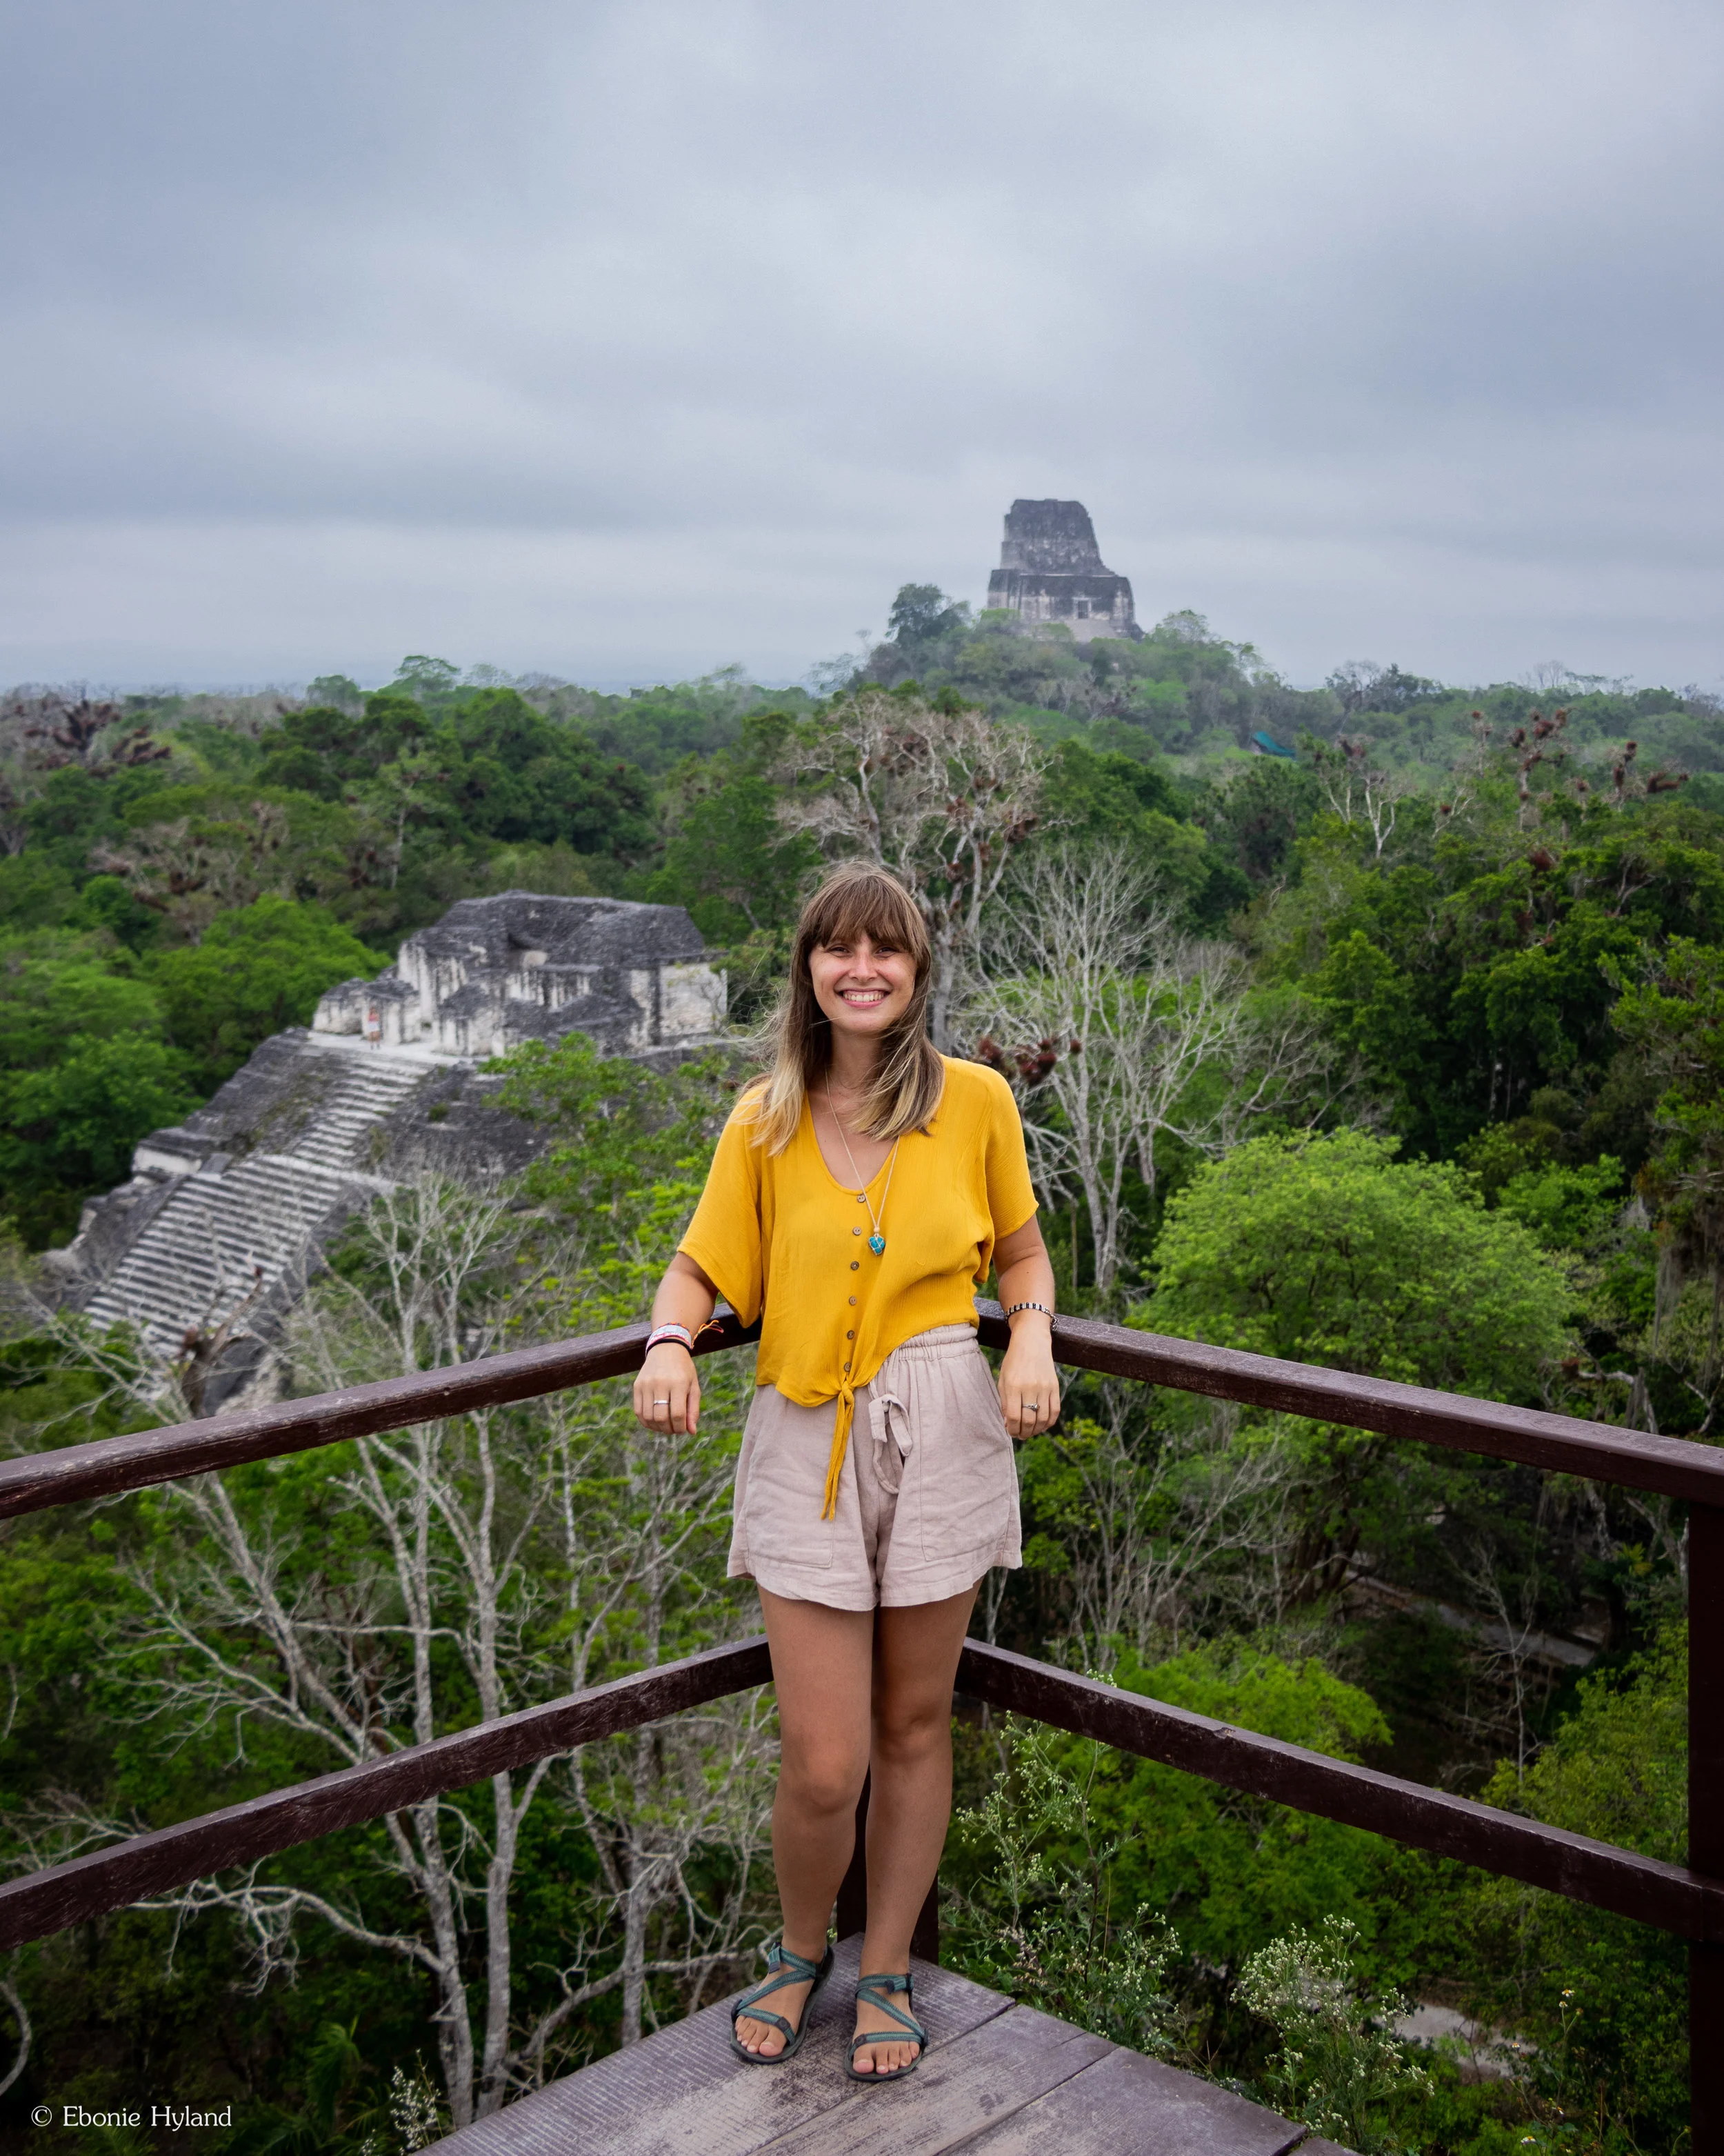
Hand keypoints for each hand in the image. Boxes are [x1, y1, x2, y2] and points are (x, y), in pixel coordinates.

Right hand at [633, 1344, 699, 1433]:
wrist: (666, 1348)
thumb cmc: (683, 1370)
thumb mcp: (693, 1386)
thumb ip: (693, 1409)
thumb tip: (691, 1432)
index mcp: (678, 1383)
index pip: (677, 1414)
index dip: (680, 1427)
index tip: (683, 1430)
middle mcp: (660, 1383)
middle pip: (661, 1417)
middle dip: (668, 1429)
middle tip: (673, 1430)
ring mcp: (646, 1384)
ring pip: (648, 1417)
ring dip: (657, 1428)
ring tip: (664, 1426)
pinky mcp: (637, 1386)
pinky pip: (638, 1411)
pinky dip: (646, 1422)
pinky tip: (654, 1422)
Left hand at [998, 1325, 1059, 1440]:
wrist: (1031, 1341)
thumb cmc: (1013, 1361)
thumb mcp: (1003, 1379)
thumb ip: (1005, 1403)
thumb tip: (1009, 1425)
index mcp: (1013, 1386)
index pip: (1014, 1417)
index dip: (1013, 1429)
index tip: (1011, 1432)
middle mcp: (1029, 1387)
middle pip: (1029, 1421)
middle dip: (1024, 1433)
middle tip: (1021, 1435)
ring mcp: (1044, 1387)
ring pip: (1043, 1419)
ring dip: (1036, 1430)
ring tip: (1030, 1431)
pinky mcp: (1055, 1386)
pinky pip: (1055, 1411)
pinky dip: (1049, 1422)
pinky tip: (1043, 1425)